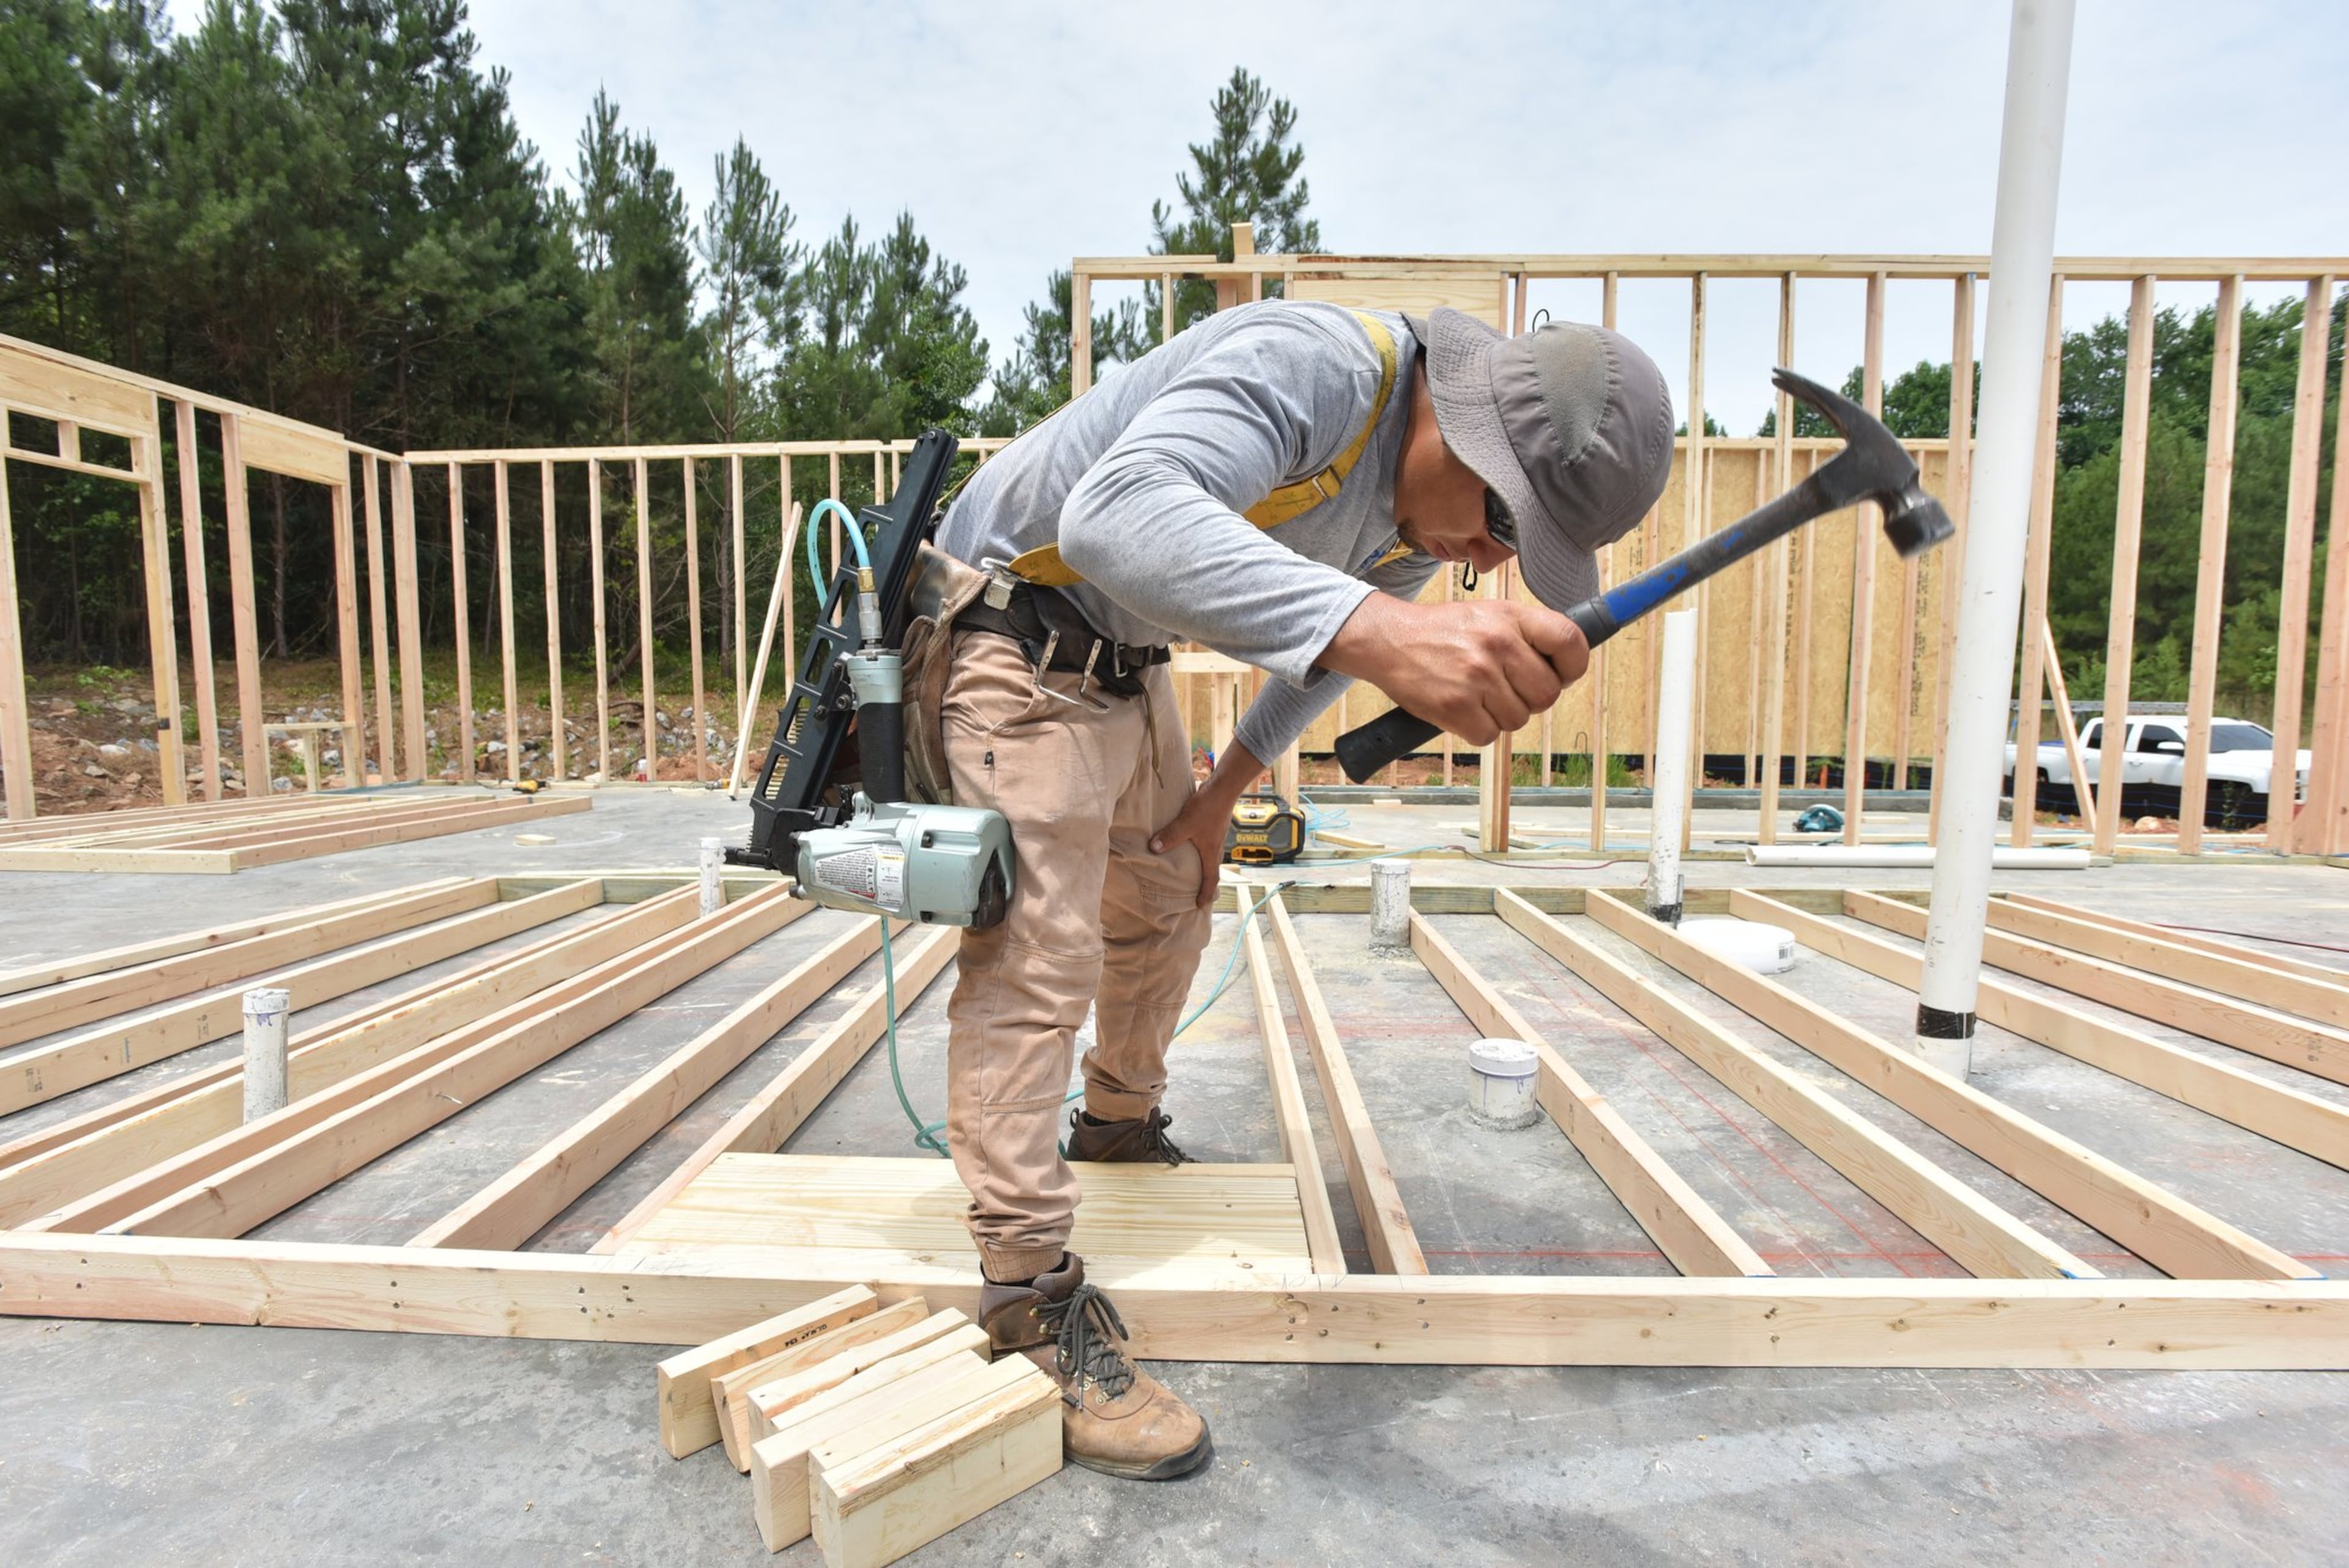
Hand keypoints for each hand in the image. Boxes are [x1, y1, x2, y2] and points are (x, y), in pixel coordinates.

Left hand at [1150, 789, 1234, 909]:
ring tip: (1192, 870)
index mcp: (1211, 851)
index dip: (1206, 893)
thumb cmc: (1208, 807)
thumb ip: (1170, 836)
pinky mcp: (1213, 824)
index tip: (1200, 905)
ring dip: (1203, 865)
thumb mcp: (1186, 823)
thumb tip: (1153, 849)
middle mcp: (1216, 845)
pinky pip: (1206, 843)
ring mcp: (1216, 834)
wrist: (1223, 788)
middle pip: (1212, 869)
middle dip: (1206, 882)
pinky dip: (1199, 850)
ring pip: (1209, 855)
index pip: (1211, 878)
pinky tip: (1189, 844)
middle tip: (1199, 892)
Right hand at [1320, 593, 1587, 742]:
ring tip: (1478, 695)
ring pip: (1518, 719)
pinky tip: (1463, 709)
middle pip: (1547, 694)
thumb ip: (1527, 634)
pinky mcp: (1456, 706)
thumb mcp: (1489, 614)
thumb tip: (1566, 665)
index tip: (1560, 674)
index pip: (1569, 641)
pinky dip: (1478, 729)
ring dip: (1501, 715)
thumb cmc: (1443, 631)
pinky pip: (1489, 735)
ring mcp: (1476, 677)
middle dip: (1531, 699)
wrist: (1389, 640)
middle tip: (1507, 689)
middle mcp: (1497, 644)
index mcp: (1511, 617)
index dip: (1572, 666)